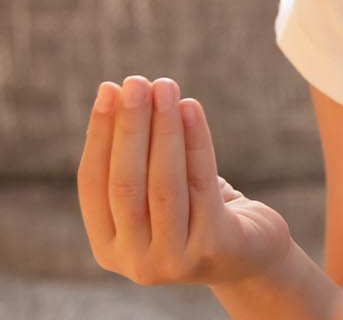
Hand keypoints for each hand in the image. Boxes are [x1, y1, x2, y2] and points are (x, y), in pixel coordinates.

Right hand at [77, 75, 293, 287]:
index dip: (99, 134)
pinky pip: (200, 183)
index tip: (107, 89)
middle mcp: (135, 261)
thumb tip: (115, 92)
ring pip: (163, 183)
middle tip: (135, 82)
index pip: (92, 183)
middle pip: (125, 183)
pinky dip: (195, 141)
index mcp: (108, 247)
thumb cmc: (196, 212)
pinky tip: (191, 108)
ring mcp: (173, 259)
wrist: (251, 254)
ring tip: (165, 86)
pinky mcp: (211, 246)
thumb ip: (133, 159)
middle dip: (130, 127)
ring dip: (163, 128)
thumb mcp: (155, 192)